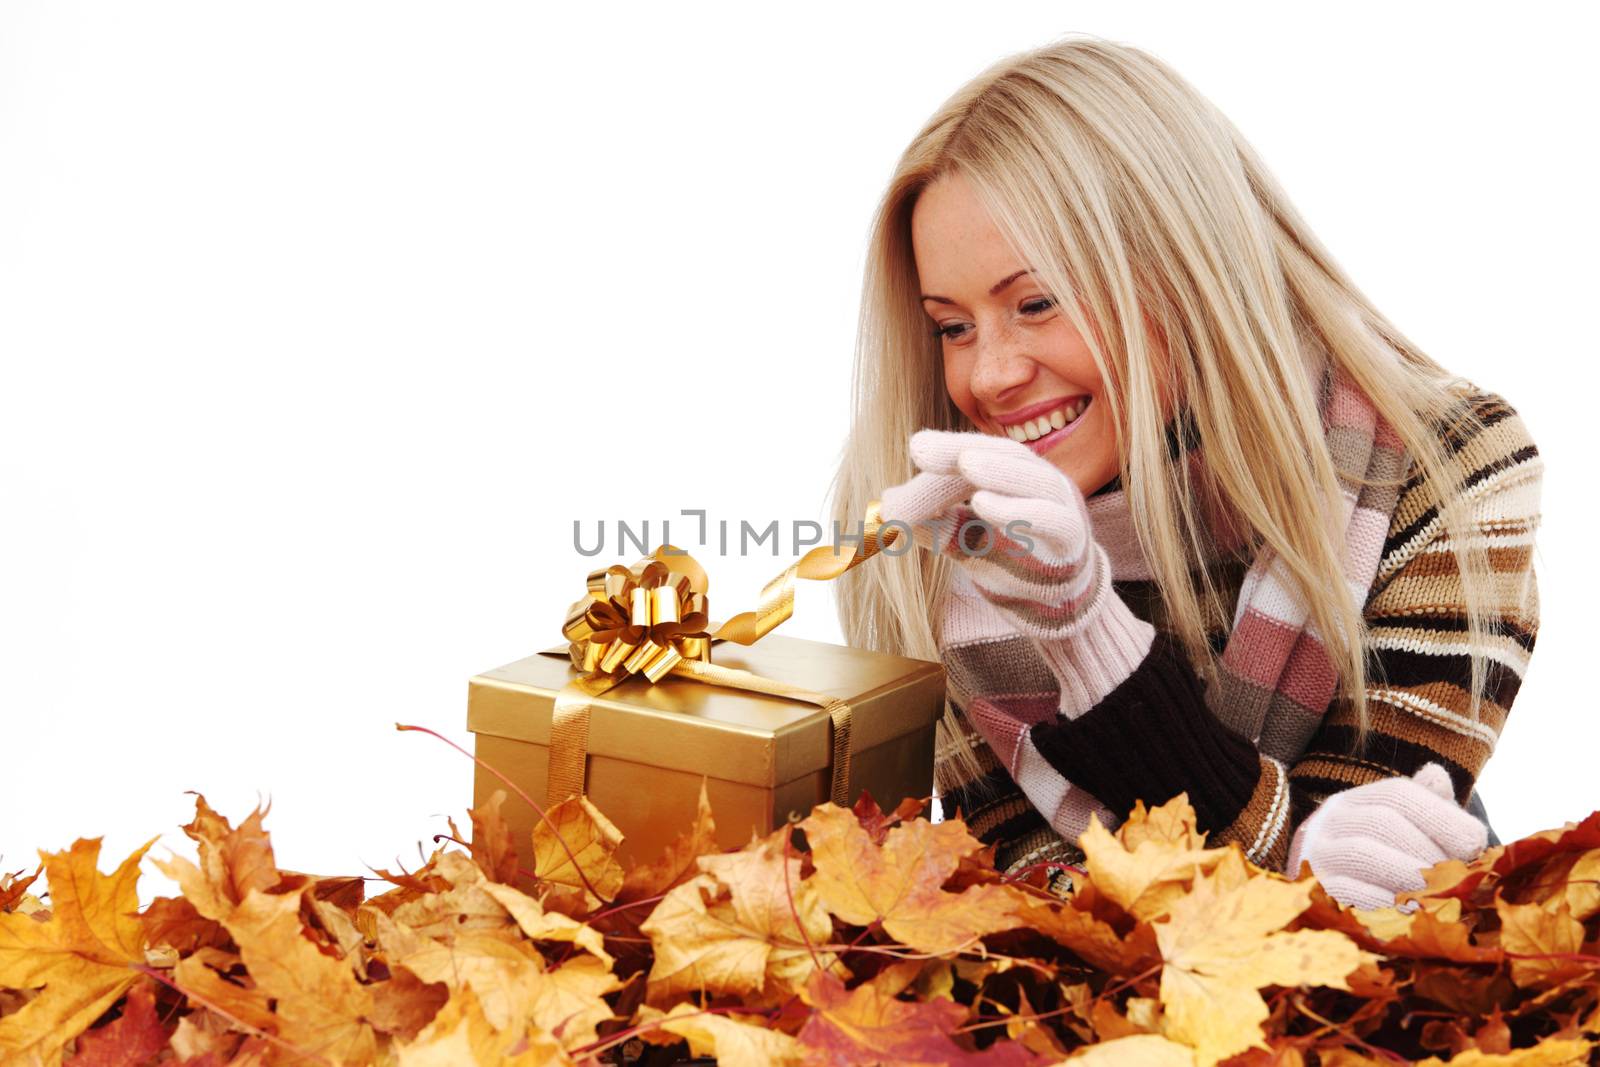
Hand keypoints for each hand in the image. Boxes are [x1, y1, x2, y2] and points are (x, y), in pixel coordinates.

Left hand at [880, 429, 1154, 718]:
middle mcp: (1043, 484)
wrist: (1055, 611)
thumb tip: (886, 506)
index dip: (949, 448)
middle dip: (963, 449)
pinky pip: (1051, 518)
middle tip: (922, 449)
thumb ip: (934, 524)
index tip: (914, 447)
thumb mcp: (965, 543)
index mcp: (1017, 477)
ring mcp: (1063, 509)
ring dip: (997, 470)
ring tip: (964, 463)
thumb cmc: (1011, 566)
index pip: (982, 453)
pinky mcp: (1073, 541)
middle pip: (1006, 454)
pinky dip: (1017, 509)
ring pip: (1034, 479)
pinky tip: (983, 503)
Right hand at [1286, 763, 1488, 910]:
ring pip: (1363, 853)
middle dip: (1427, 850)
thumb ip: (1428, 805)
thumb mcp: (1407, 825)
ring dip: (1408, 874)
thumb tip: (1436, 776)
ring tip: (1437, 892)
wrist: (1336, 879)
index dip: (1440, 816)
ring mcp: (1322, 852)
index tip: (1475, 843)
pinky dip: (1384, 899)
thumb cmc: (1385, 854)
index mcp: (1359, 799)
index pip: (1398, 794)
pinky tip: (1409, 907)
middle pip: (1382, 822)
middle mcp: (1335, 819)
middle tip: (1457, 875)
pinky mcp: (1321, 888)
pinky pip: (1348, 889)